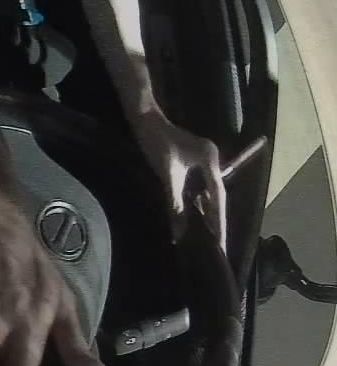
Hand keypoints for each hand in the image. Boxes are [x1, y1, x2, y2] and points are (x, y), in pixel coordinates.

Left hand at [132, 108, 225, 249]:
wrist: (144, 120)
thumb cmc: (155, 143)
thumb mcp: (166, 175)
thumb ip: (174, 203)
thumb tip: (179, 230)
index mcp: (210, 161)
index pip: (218, 198)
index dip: (218, 221)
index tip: (221, 242)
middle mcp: (213, 160)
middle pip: (218, 196)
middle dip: (217, 220)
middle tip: (220, 246)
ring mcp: (205, 160)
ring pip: (210, 192)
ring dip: (209, 212)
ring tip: (212, 237)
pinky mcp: (195, 160)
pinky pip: (202, 186)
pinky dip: (200, 201)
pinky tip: (198, 216)